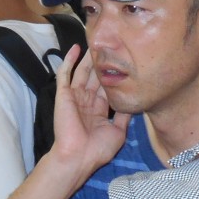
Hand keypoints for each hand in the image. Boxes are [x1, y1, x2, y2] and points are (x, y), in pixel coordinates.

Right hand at [50, 46, 130, 186]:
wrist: (78, 157)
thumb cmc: (97, 149)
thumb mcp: (118, 131)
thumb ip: (124, 115)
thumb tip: (135, 101)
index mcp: (99, 109)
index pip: (107, 87)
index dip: (114, 74)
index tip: (123, 60)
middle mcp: (87, 100)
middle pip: (96, 76)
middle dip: (102, 62)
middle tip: (111, 44)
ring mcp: (75, 96)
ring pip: (82, 71)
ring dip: (88, 57)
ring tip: (96, 42)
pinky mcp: (64, 94)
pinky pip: (65, 73)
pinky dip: (69, 60)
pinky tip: (76, 48)